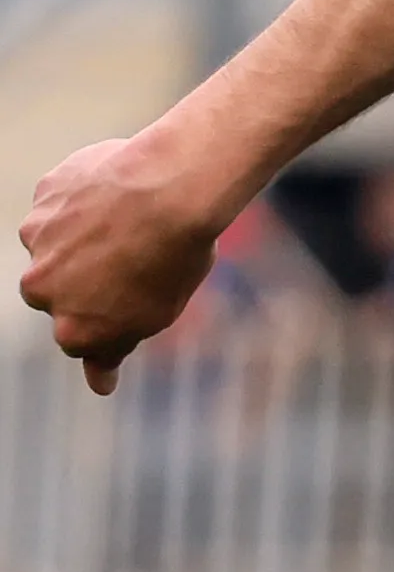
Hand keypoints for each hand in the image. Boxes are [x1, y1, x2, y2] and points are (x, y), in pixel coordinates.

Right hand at [19, 133, 229, 392]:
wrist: (174, 186)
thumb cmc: (176, 254)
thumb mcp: (158, 314)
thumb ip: (114, 349)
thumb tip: (100, 385)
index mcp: (72, 329)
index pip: (81, 336)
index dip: (114, 313)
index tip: (139, 291)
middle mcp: (41, 288)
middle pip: (58, 289)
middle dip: (87, 277)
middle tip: (135, 255)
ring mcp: (38, 239)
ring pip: (56, 244)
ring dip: (84, 237)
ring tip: (133, 220)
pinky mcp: (44, 195)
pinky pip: (62, 202)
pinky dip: (85, 199)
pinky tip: (120, 191)